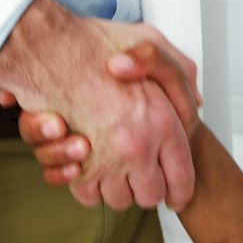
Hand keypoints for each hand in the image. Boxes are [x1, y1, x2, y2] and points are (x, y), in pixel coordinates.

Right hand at [11, 41, 204, 191]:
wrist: (47, 48)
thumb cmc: (94, 44)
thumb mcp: (153, 43)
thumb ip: (179, 71)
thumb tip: (195, 102)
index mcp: (163, 121)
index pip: (182, 178)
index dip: (180, 192)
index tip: (175, 196)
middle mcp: (138, 146)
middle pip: (150, 195)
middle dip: (145, 190)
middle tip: (140, 176)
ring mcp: (107, 160)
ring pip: (119, 199)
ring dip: (116, 189)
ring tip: (113, 167)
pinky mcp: (75, 168)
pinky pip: (88, 197)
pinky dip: (88, 188)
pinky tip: (88, 168)